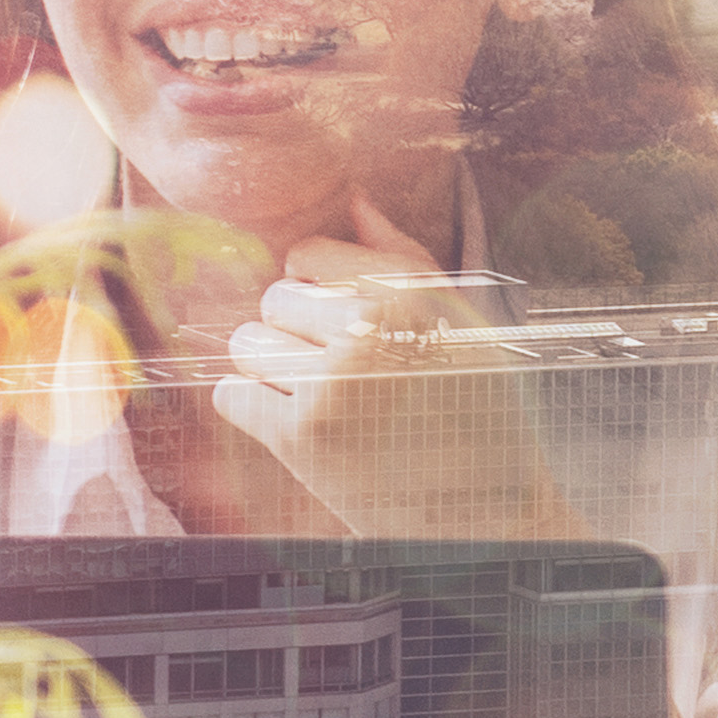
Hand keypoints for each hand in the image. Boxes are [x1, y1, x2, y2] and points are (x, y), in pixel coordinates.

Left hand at [203, 241, 556, 535]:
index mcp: (411, 292)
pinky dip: (254, 411)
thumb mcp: (464, 322)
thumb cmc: (477, 413)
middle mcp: (369, 329)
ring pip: (246, 346)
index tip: (346, 324)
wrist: (486, 518)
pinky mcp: (300, 438)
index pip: (307, 255)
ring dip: (272, 372)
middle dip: (295, 334)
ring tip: (320, 400)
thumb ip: (405, 256)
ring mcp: (330, 384)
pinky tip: (297, 425)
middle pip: (273, 300)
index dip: (320, 289)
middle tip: (340, 374)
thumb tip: (354, 199)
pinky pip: (232, 396)